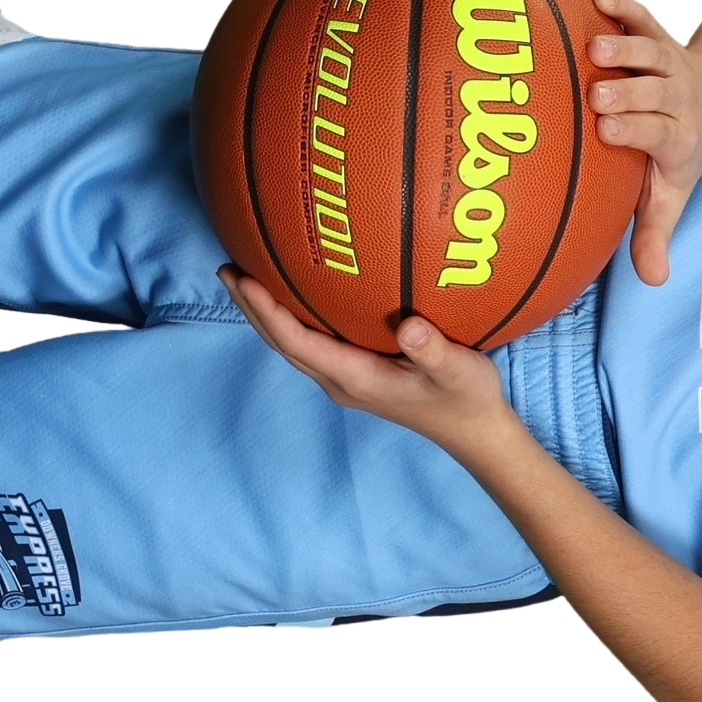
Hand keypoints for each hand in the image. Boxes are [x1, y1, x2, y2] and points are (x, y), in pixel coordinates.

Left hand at [222, 266, 526, 460]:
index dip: (267, 311)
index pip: (296, 341)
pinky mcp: (355, 375)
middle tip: (228, 269)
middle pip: (281, 343)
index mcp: (356, 377)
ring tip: (245, 280)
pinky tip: (292, 297)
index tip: (245, 280)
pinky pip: (309, 344)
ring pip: (291, 345)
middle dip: (252, 308)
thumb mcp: (459, 372)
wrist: (473, 432)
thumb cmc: (467, 399)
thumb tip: (408, 328)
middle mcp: (341, 380)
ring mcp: (345, 380)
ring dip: (265, 315)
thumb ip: (433, 351)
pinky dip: (289, 320)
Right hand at [586, 0, 701, 287]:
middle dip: (629, 93)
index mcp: (678, 139)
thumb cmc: (677, 154)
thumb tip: (653, 282)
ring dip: (627, 46)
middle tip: (598, 95)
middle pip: (655, 93)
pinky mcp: (657, 34)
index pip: (659, 134)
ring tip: (596, 47)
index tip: (608, 132)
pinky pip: (643, 15)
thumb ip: (655, 235)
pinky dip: (624, 4)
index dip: (637, 130)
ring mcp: (667, 62)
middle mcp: (677, 97)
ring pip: (650, 51)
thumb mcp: (670, 195)